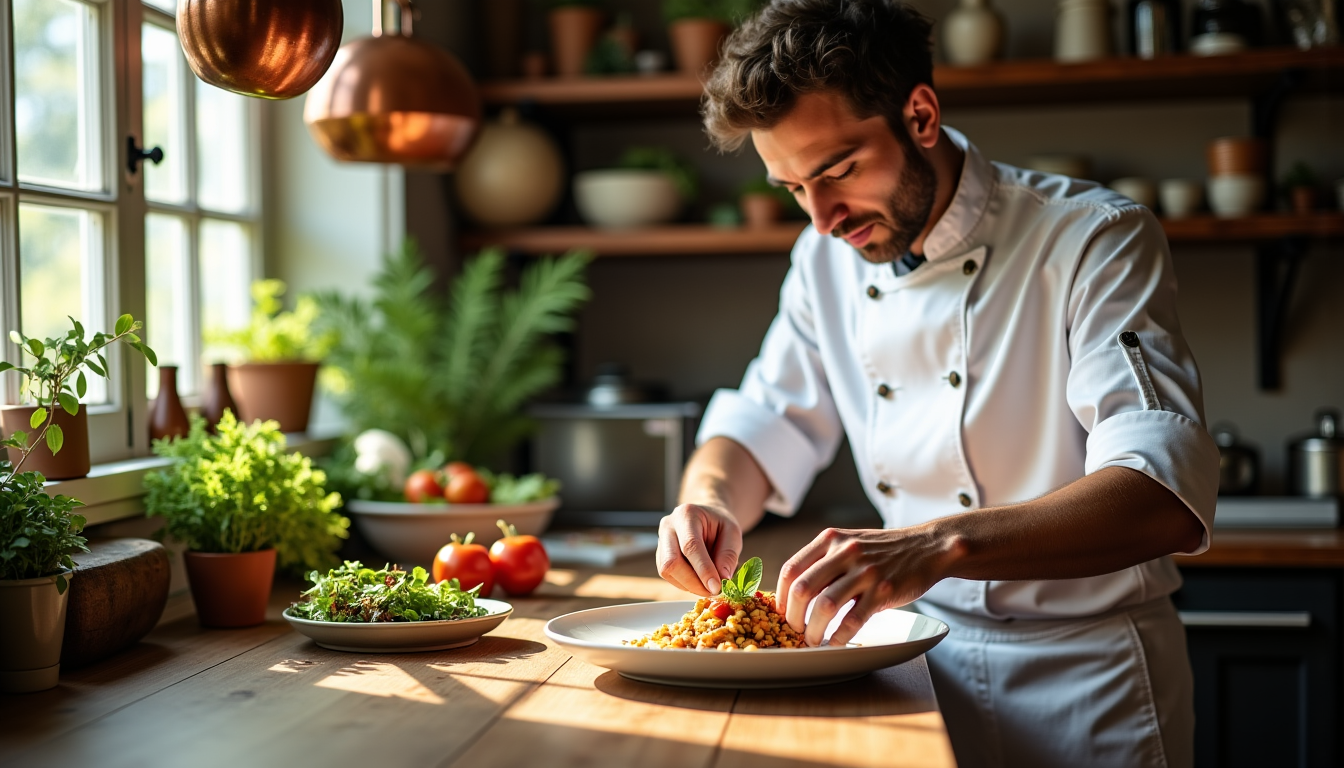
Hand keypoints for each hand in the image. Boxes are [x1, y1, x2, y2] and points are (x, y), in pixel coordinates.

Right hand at [657, 503, 743, 595]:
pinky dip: (685, 584)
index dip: (703, 570)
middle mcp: (668, 527)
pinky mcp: (660, 556)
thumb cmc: (720, 524)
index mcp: (686, 515)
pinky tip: (700, 581)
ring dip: (690, 585)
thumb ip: (728, 554)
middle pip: (672, 562)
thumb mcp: (733, 533)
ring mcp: (661, 541)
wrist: (707, 518)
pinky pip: (669, 576)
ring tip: (709, 587)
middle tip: (714, 592)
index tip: (716, 587)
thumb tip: (722, 579)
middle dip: (693, 582)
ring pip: (667, 572)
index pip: (690, 546)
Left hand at [776, 526, 949, 646]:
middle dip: (793, 617)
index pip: (792, 569)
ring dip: (814, 630)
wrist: (927, 547)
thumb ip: (824, 561)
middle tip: (794, 631)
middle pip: (803, 589)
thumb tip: (795, 594)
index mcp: (830, 539)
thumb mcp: (849, 543)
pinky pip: (853, 619)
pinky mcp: (883, 590)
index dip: (781, 596)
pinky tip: (835, 642)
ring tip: (812, 640)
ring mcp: (865, 571)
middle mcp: (845, 551)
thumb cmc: (882, 551)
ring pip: (825, 606)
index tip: (780, 614)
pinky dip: (839, 636)